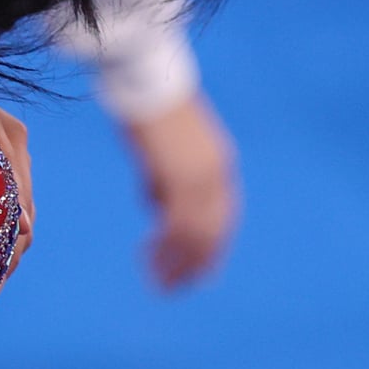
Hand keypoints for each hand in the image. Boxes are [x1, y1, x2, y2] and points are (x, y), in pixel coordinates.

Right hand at [124, 92, 238, 289]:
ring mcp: (201, 179)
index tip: (196, 270)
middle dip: (194, 263)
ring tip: (159, 284)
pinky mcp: (181, 180)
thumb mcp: (163, 146)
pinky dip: (165, 248)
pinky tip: (148, 259)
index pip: (221, 216)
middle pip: (213, 232)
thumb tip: (156, 202)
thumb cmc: (147, 105)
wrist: (147, 80)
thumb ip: (163, 175)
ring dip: (177, 263)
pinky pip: (177, 227)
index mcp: (219, 164)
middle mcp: (217, 176)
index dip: (209, 246)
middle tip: (175, 287)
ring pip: (196, 236)